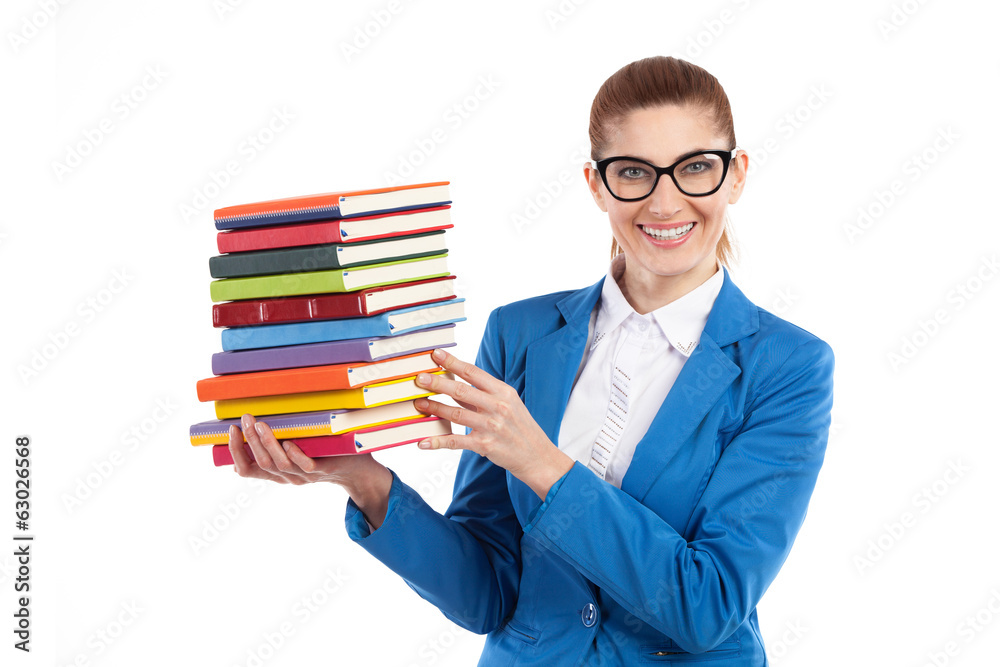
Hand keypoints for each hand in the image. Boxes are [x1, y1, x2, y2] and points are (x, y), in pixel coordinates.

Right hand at [229, 413, 392, 526]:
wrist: (357, 470)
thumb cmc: (323, 454)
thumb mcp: (296, 450)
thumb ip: (277, 444)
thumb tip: (252, 431)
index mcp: (277, 473)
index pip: (247, 469)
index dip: (235, 452)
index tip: (229, 431)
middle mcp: (288, 477)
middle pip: (261, 463)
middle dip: (248, 441)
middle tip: (243, 420)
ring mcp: (305, 475)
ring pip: (280, 464)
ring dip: (268, 444)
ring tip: (261, 424)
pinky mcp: (322, 469)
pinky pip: (306, 465)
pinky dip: (295, 454)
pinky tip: (288, 443)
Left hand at [412, 348, 573, 499]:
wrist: (537, 456)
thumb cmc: (520, 427)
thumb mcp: (508, 404)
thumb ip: (481, 395)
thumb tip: (452, 384)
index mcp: (503, 392)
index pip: (473, 373)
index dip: (452, 362)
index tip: (435, 354)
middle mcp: (498, 407)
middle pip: (461, 390)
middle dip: (438, 383)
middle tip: (419, 378)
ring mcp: (491, 426)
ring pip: (456, 414)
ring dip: (435, 408)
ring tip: (419, 404)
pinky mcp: (485, 445)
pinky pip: (456, 442)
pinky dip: (438, 442)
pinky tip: (424, 442)